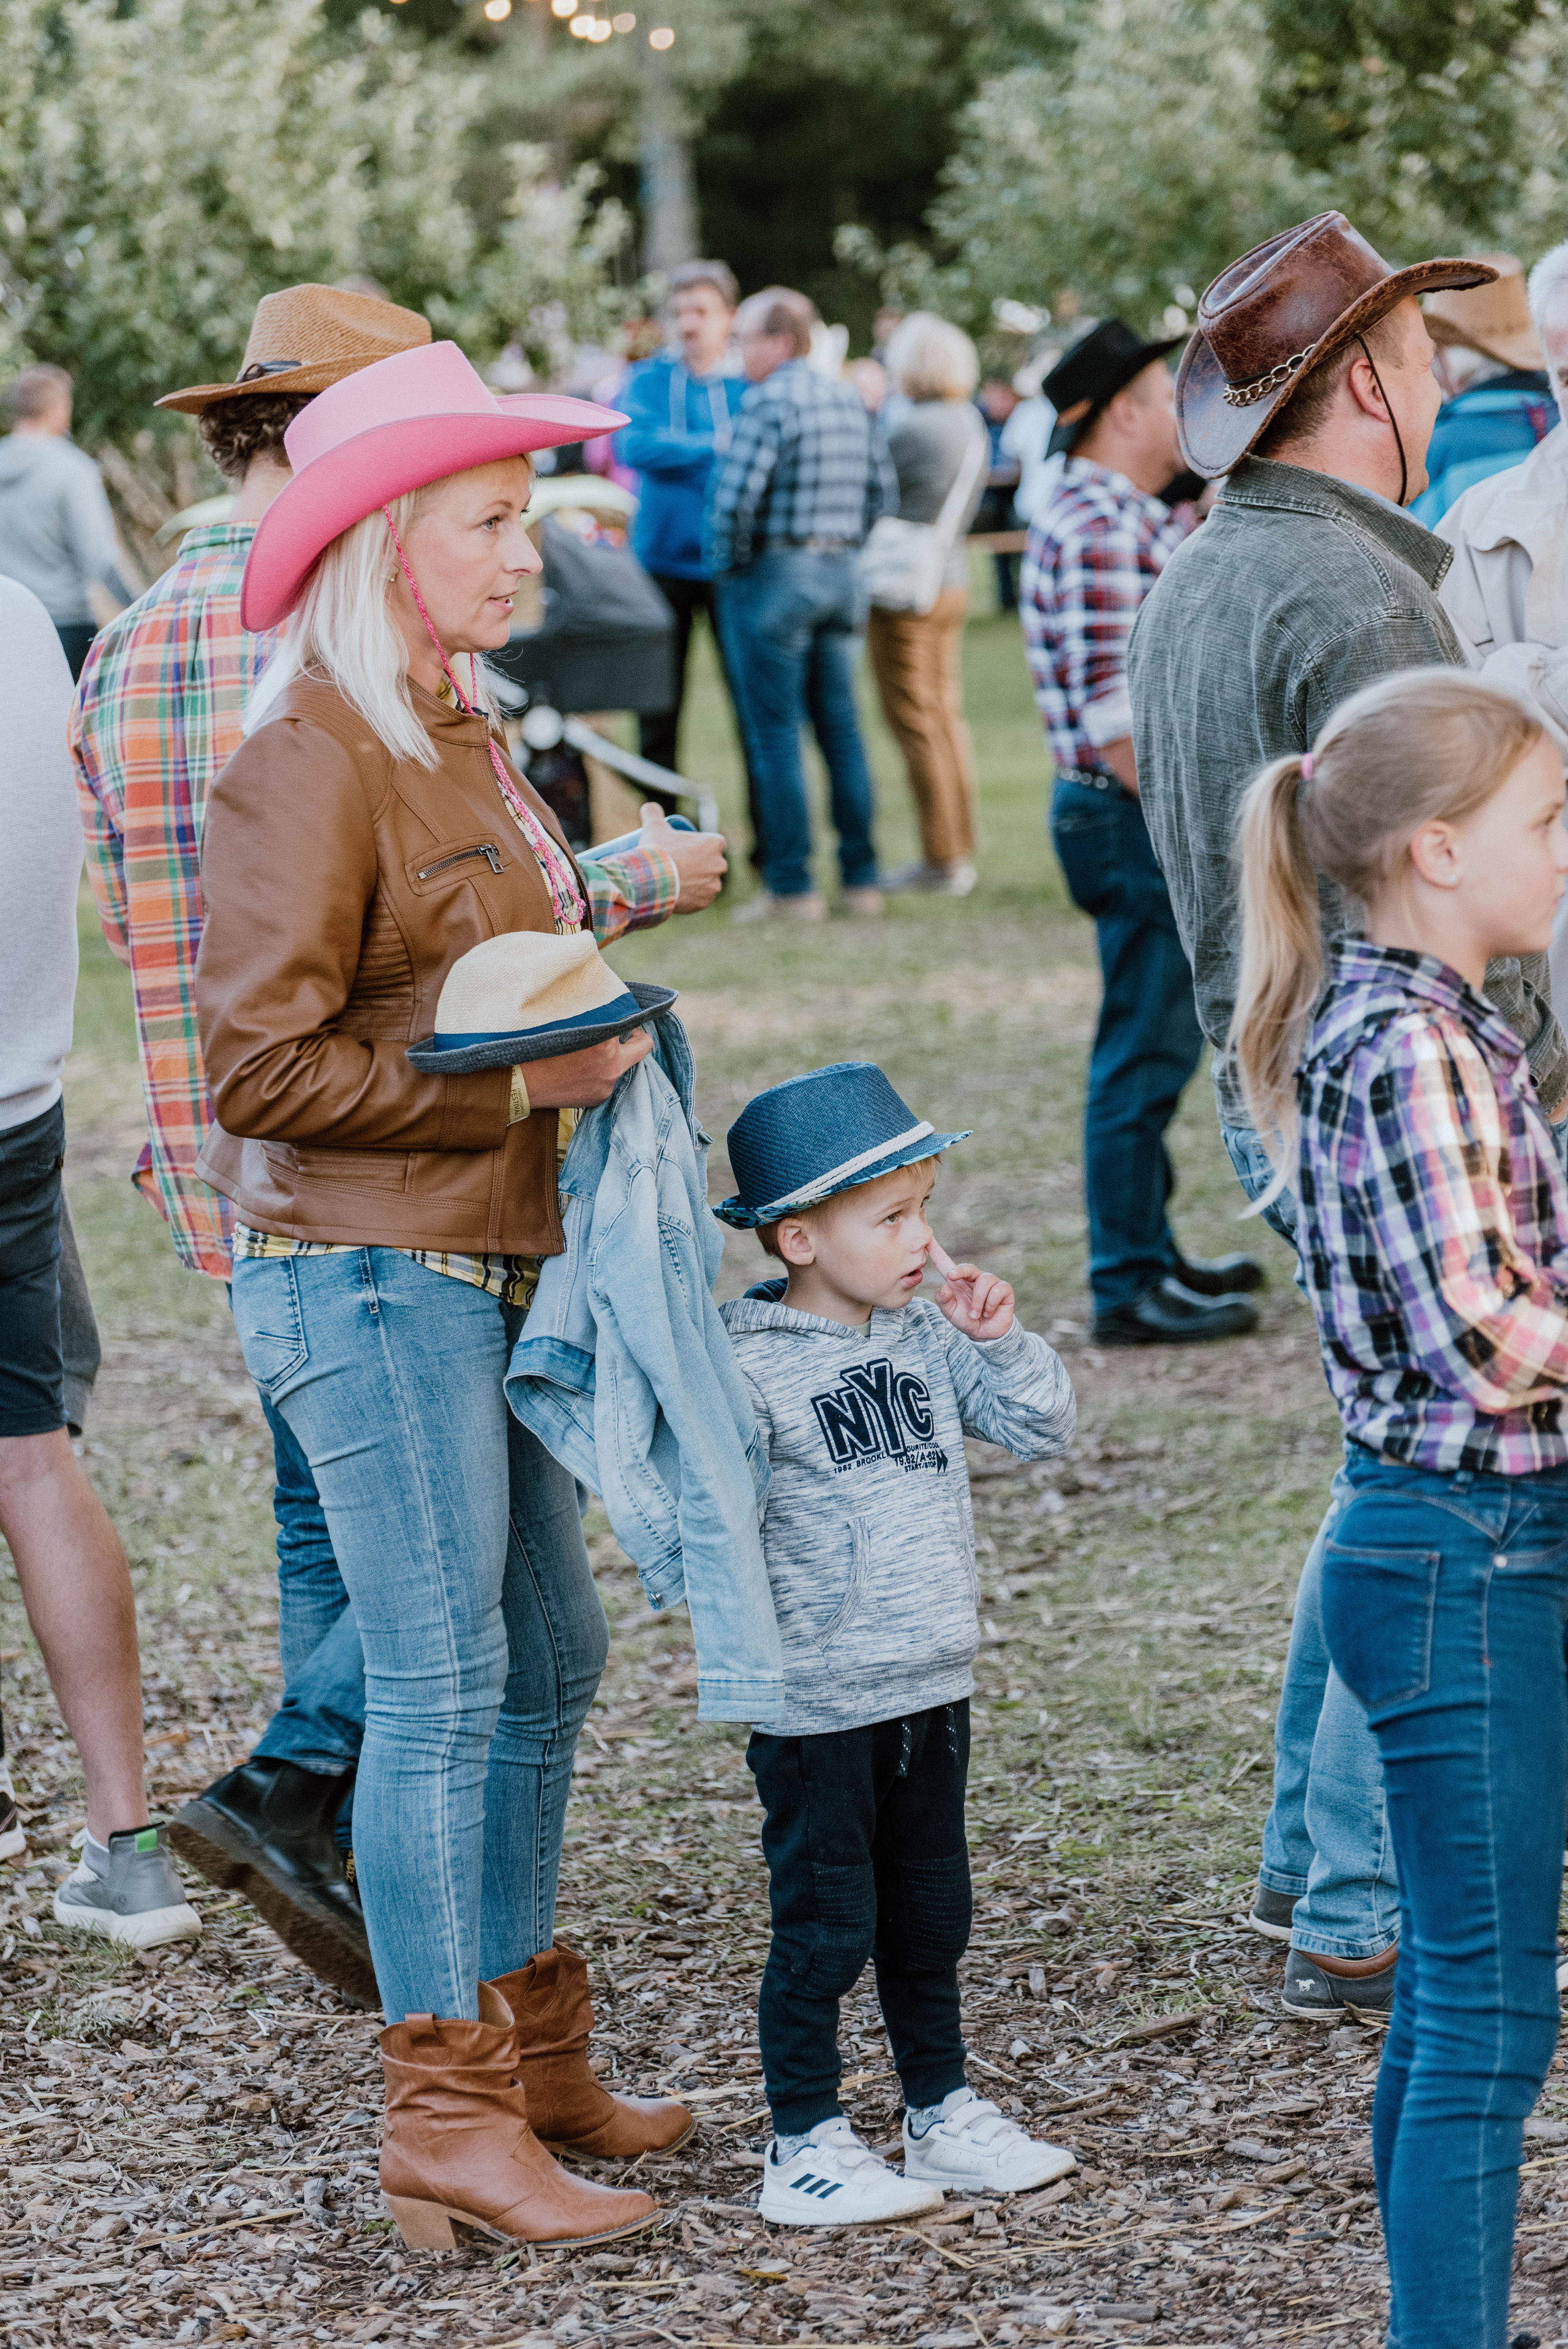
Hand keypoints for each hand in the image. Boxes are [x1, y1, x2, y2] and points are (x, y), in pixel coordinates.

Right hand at [521, 1025, 653, 1108]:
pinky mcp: (598, 1099)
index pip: (632, 1023)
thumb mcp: (568, 1022)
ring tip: (591, 1052)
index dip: (630, 1018)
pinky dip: (601, 1073)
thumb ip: (594, 1015)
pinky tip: (582, 1069)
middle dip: (633, 1038)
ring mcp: (606, 1086)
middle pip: (641, 1048)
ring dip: (613, 1057)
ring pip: (622, 1065)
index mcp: (605, 1045)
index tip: (625, 1017)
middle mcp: (611, 1068)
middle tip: (625, 1032)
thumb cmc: (539, 1047)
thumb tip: (609, 1005)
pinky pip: (608, 1080)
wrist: (520, 1082)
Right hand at [639, 802, 726, 911]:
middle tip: (680, 865)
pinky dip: (694, 897)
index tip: (687, 849)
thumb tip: (650, 807)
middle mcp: (720, 864)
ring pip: (707, 882)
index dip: (700, 846)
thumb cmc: (658, 851)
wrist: (653, 881)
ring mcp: (714, 885)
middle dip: (700, 864)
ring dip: (698, 882)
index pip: (713, 843)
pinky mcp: (706, 902)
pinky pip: (702, 899)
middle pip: (711, 863)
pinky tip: (682, 895)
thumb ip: (652, 812)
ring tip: (679, 881)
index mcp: (714, 843)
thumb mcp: (653, 827)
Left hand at [927, 1237, 1014, 1340]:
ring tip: (975, 1315)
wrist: (986, 1334)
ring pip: (984, 1281)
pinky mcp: (1004, 1289)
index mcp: (957, 1281)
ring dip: (977, 1302)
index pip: (945, 1262)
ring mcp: (990, 1282)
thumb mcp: (950, 1313)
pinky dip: (990, 1305)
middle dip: (960, 1271)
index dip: (936, 1250)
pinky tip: (988, 1313)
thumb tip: (944, 1286)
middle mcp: (974, 1278)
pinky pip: (996, 1290)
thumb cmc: (966, 1320)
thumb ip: (943, 1300)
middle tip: (951, 1278)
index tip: (927, 1239)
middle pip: (967, 1267)